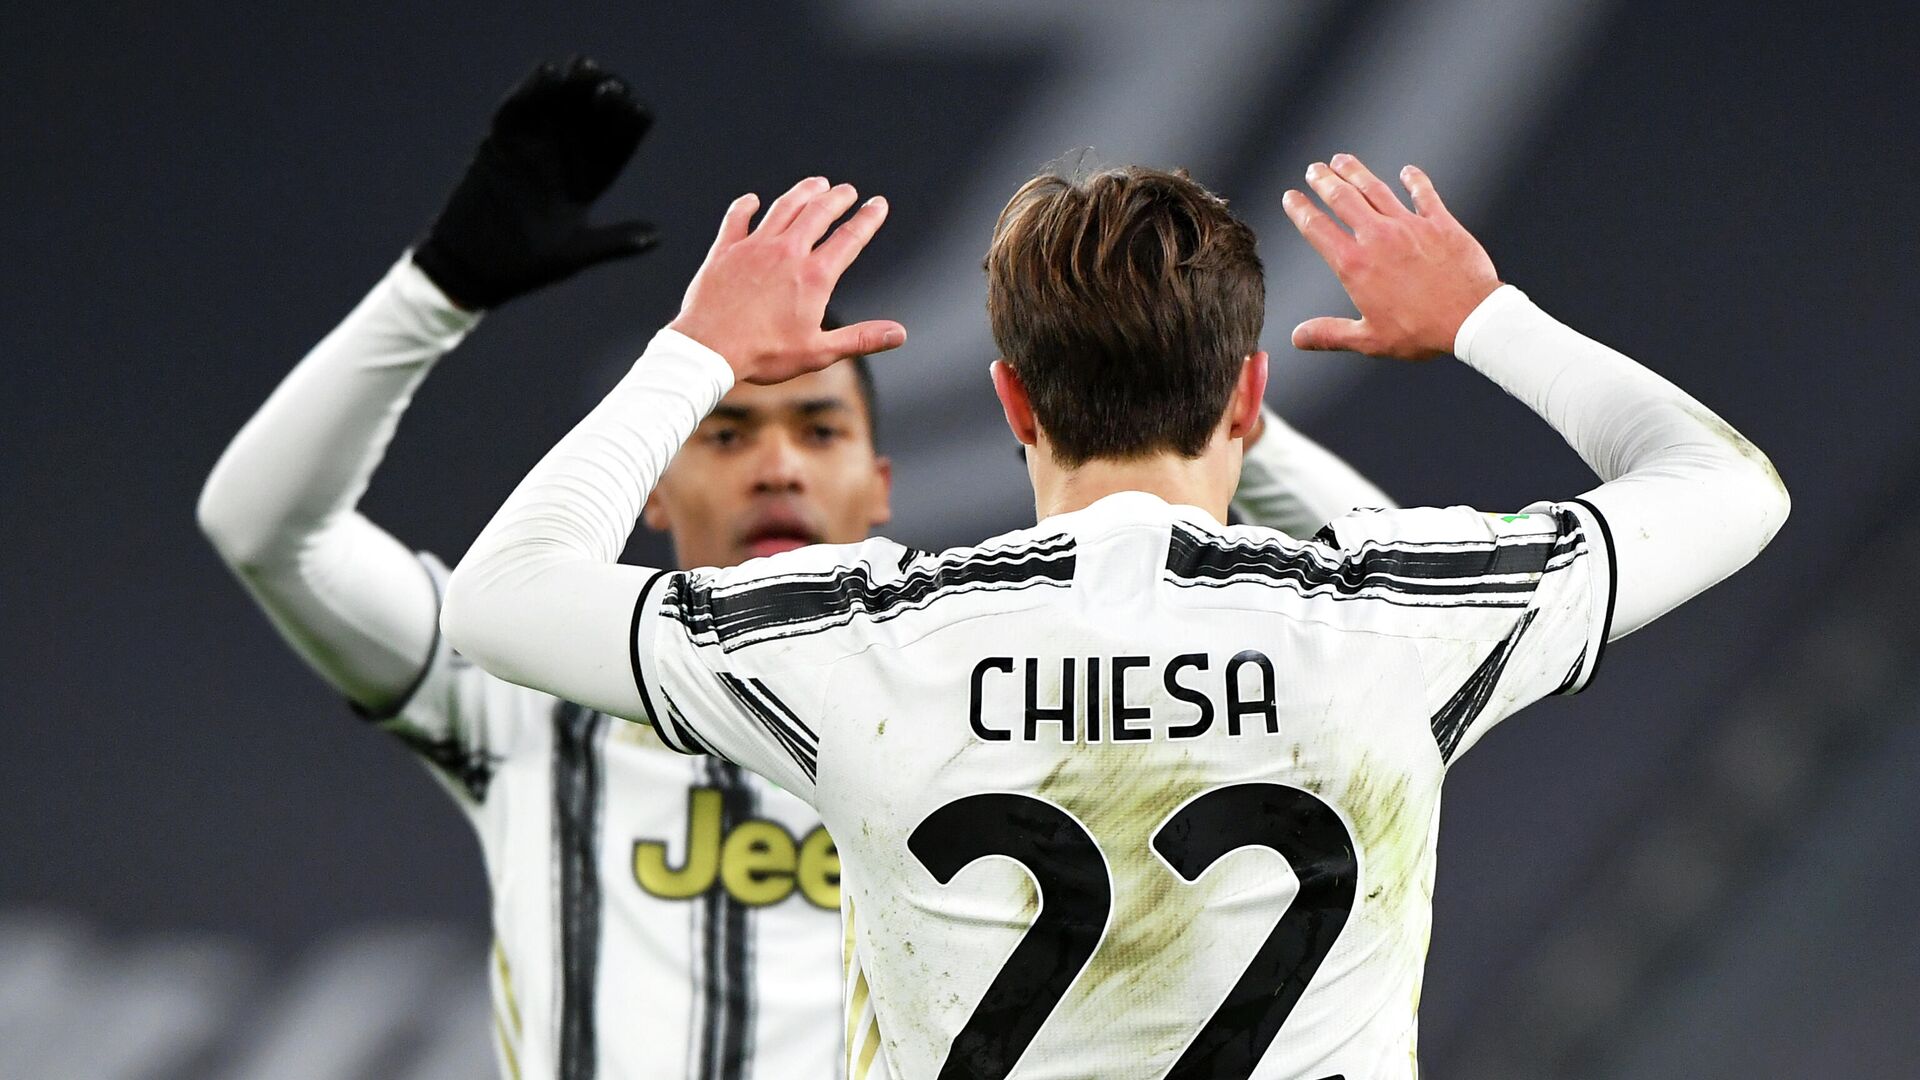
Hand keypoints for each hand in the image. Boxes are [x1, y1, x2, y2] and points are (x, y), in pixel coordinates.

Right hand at [413, 56, 657, 309]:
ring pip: (554, 111)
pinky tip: (546, 73)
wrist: (470, 269)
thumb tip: (658, 236)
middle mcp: (560, 164)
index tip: (641, 109)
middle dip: (599, 100)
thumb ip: (614, 242)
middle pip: (586, 123)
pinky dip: (529, 93)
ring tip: (582, 66)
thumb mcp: (573, 254)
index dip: (626, 129)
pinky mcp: (498, 146)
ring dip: (568, 89)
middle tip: (610, 83)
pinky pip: (515, 113)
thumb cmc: (523, 267)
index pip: (612, 151)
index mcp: (584, 187)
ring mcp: (528, 152)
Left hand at [669, 177, 905, 383]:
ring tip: (815, 184)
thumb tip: (898, 333)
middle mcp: (787, 253)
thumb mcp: (819, 351)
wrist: (709, 348)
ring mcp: (754, 247)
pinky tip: (752, 199)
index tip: (877, 204)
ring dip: (802, 192)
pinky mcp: (725, 250)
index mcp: (813, 277)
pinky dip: (746, 206)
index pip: (849, 239)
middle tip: (847, 190)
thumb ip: (861, 338)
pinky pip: (737, 218)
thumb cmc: (762, 354)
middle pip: (818, 213)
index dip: (868, 219)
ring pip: (784, 207)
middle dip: (837, 198)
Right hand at [1284, 155, 1499, 359]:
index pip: (1318, 229)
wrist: (1469, 319)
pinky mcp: (1439, 223)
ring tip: (1342, 160)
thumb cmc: (1420, 332)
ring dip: (1356, 172)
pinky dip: (1414, 180)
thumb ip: (1330, 334)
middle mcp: (1378, 238)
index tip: (1291, 197)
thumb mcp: (1369, 340)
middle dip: (1324, 180)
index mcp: (1355, 266)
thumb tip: (1298, 337)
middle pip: (1343, 199)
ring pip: (1376, 189)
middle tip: (1313, 168)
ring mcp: (1409, 226)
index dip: (1300, 210)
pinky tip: (1406, 171)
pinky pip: (1423, 193)